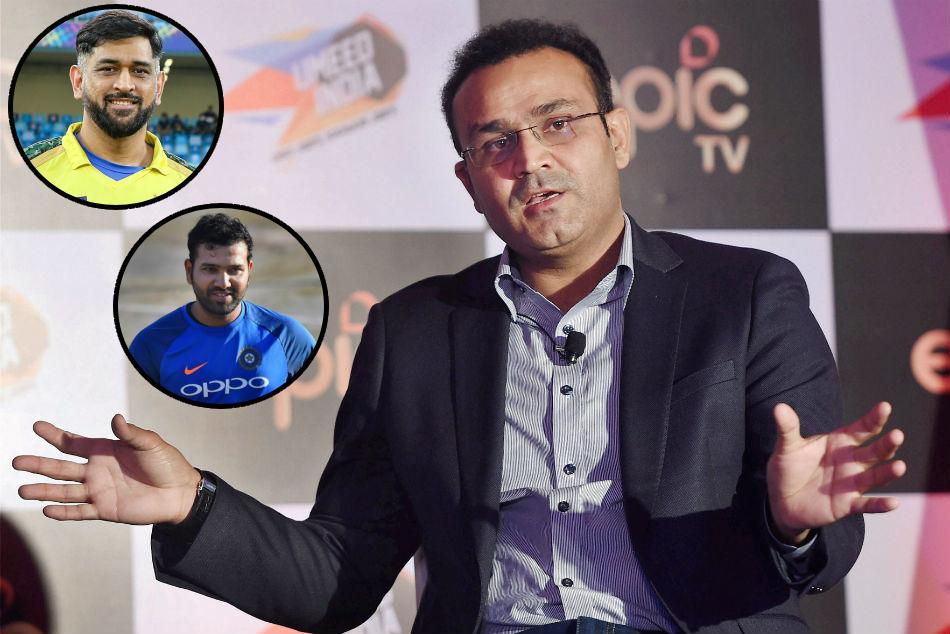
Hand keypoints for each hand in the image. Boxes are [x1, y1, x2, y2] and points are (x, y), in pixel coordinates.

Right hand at [12, 414, 199, 524]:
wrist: (180, 492)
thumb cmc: (167, 464)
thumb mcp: (150, 444)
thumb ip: (131, 433)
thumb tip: (115, 418)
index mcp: (106, 450)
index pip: (74, 443)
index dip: (55, 435)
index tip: (36, 426)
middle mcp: (97, 470)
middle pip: (62, 468)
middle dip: (39, 464)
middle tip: (16, 461)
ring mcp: (99, 491)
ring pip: (65, 492)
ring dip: (44, 491)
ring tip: (22, 491)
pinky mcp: (106, 510)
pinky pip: (80, 512)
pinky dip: (64, 512)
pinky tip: (46, 510)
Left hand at [767, 402, 905, 543]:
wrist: (781, 501)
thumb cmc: (788, 469)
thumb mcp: (786, 448)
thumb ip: (787, 429)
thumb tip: (779, 407)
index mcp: (839, 442)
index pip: (861, 428)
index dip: (874, 418)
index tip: (885, 406)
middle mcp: (851, 461)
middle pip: (874, 451)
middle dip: (886, 444)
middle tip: (897, 435)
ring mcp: (851, 483)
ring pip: (874, 476)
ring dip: (888, 472)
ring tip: (900, 466)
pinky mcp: (847, 504)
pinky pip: (866, 504)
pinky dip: (880, 505)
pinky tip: (893, 503)